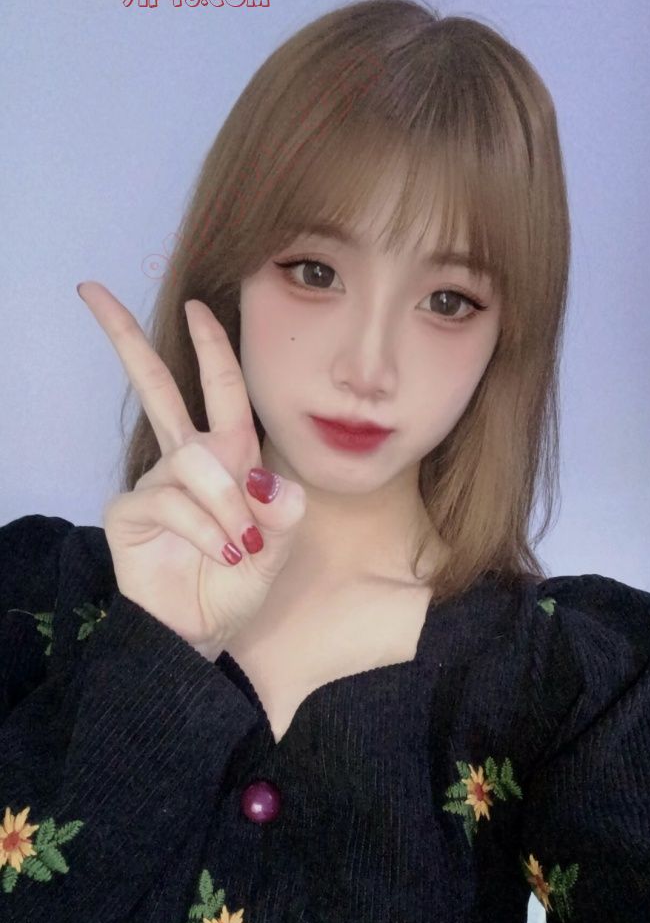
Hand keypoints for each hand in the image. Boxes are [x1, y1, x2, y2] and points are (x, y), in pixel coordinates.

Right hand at [77, 282, 305, 659]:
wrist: (200, 632)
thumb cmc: (237, 585)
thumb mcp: (277, 549)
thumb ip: (283, 513)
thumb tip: (269, 477)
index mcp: (228, 456)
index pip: (221, 389)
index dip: (210, 347)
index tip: (195, 305)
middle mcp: (188, 459)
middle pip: (156, 386)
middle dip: (127, 339)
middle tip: (93, 290)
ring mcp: (157, 482)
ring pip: (194, 462)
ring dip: (226, 504)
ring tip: (241, 547)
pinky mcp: (133, 509)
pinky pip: (175, 500)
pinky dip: (207, 528)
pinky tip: (221, 554)